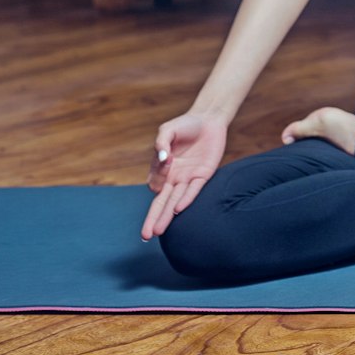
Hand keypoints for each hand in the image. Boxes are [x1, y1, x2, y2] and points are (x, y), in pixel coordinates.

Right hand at [141, 112, 227, 240]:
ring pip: (175, 201)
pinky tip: (178, 210)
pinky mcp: (203, 175)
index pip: (154, 183)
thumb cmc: (185, 125)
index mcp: (163, 169)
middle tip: (145, 235)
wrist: (208, 119)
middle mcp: (175, 178)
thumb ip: (161, 142)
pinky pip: (194, 190)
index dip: (158, 175)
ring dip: (166, 216)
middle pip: (161, 202)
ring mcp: (188, 178)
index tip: (166, 159)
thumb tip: (163, 158)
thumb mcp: (168, 130)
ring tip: (158, 231)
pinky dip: (187, 199)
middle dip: (153, 218)